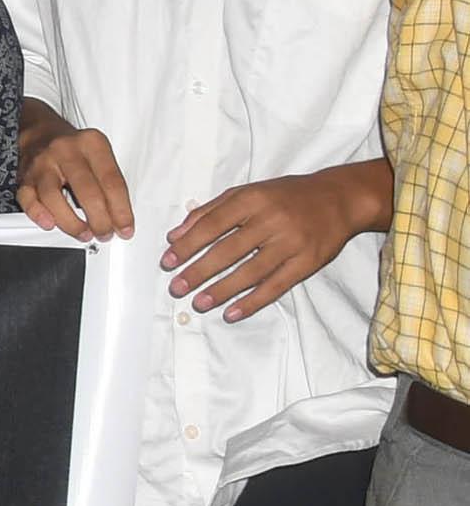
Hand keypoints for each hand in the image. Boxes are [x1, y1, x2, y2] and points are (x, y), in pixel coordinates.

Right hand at [18, 122, 132, 240]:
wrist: (41, 134)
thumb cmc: (75, 149)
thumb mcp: (99, 155)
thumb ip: (110, 183)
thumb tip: (118, 218)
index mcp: (92, 143)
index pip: (112, 181)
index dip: (120, 210)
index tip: (125, 228)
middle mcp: (66, 151)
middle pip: (86, 190)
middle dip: (99, 219)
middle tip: (105, 233)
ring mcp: (43, 164)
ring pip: (54, 197)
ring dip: (71, 222)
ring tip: (84, 233)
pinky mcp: (24, 177)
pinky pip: (28, 199)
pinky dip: (38, 214)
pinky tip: (50, 224)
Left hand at [163, 164, 389, 320]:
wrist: (339, 199)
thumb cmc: (284, 196)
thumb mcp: (247, 193)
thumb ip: (209, 211)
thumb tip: (174, 235)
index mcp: (252, 200)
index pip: (212, 225)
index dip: (187, 245)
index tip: (167, 262)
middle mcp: (271, 220)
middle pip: (228, 250)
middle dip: (199, 271)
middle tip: (176, 287)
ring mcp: (292, 243)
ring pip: (251, 271)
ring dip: (222, 290)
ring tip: (199, 303)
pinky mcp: (308, 262)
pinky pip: (276, 286)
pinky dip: (253, 301)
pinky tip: (232, 312)